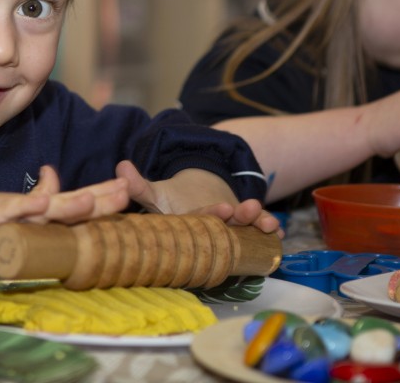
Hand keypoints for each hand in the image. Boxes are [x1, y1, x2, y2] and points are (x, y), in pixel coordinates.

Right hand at [0, 165, 128, 256]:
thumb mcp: (20, 210)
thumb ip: (40, 194)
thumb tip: (53, 172)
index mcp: (44, 208)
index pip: (79, 200)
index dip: (103, 195)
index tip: (128, 188)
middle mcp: (34, 208)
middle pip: (71, 204)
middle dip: (98, 199)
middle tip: (124, 191)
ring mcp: (15, 213)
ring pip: (46, 210)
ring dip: (68, 206)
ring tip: (90, 202)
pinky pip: (12, 214)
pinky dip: (26, 208)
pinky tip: (41, 204)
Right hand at [115, 161, 282, 235]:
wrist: (190, 201)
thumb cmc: (170, 201)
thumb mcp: (154, 193)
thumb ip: (138, 185)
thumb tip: (120, 167)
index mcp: (190, 226)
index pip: (201, 222)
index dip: (212, 217)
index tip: (223, 209)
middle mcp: (211, 232)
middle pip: (226, 228)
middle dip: (240, 220)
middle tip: (248, 210)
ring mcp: (228, 230)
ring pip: (244, 228)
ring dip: (257, 223)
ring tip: (269, 220)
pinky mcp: (243, 225)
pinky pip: (257, 227)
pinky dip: (268, 227)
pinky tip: (279, 228)